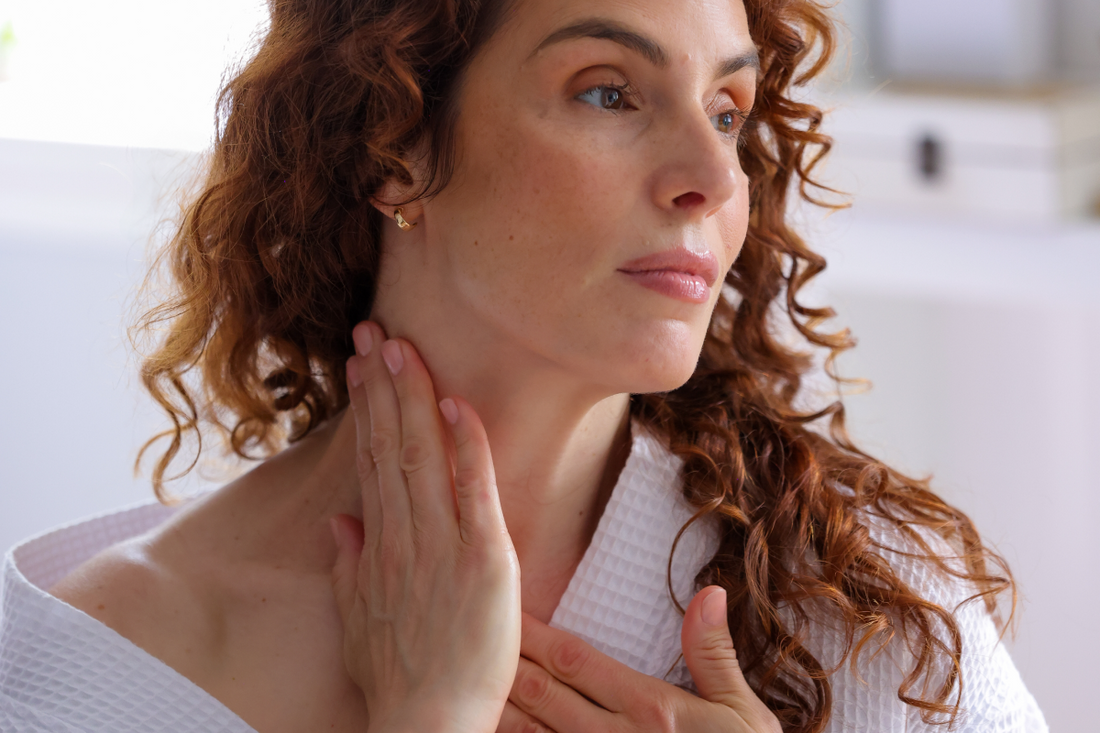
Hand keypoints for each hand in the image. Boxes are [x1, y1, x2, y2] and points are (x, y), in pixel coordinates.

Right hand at [330, 321, 522, 732]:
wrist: (427, 723)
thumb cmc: (398, 677)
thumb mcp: (358, 621)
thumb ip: (349, 567)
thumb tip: (340, 523)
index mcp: (377, 547)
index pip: (369, 462)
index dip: (365, 411)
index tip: (360, 367)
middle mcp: (402, 536)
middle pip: (389, 446)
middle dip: (382, 385)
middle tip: (374, 331)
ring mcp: (441, 545)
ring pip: (422, 456)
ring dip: (413, 397)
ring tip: (401, 346)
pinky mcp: (484, 559)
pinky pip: (473, 490)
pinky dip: (466, 444)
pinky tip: (457, 402)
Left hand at [497, 586, 781, 732]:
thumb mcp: (745, 716)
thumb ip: (716, 657)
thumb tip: (708, 593)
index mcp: (651, 710)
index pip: (576, 661)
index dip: (536, 635)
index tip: (507, 610)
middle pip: (544, 693)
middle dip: (505, 662)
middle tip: (469, 633)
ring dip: (501, 708)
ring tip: (468, 681)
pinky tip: (491, 731)